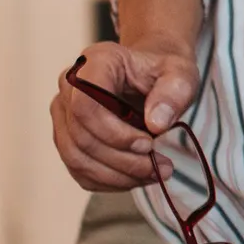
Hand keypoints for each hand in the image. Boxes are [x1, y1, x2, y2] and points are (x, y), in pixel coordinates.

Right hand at [50, 39, 203, 190]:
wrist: (150, 77)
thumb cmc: (162, 73)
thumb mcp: (180, 75)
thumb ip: (173, 93)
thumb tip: (156, 123)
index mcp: (94, 62)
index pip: (85, 105)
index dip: (114, 133)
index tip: (148, 144)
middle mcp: (69, 86)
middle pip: (81, 136)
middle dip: (122, 160)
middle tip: (158, 167)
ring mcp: (63, 112)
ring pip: (76, 157)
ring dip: (116, 175)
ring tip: (151, 174)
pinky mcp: (66, 137)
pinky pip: (79, 170)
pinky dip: (108, 181)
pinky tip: (135, 176)